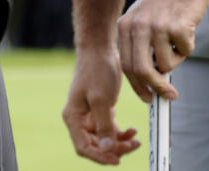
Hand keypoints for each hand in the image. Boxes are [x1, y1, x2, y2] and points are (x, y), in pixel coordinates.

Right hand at [62, 47, 139, 164]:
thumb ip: (104, 126)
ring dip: (119, 142)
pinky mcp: (100, 108)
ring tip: (135, 140)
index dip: (100, 156)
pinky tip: (132, 131)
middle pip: (95, 145)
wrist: (99, 48)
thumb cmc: (96, 69)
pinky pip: (110, 128)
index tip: (116, 159)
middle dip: (114, 149)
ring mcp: (90, 114)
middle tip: (131, 147)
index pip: (84, 147)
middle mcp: (80, 118)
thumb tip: (108, 148)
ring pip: (104, 138)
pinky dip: (121, 132)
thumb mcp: (101, 99)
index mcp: (73, 117)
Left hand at [117, 0, 208, 102]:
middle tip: (169, 95)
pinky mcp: (176, 27)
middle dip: (156, 87)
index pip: (126, 65)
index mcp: (124, 26)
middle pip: (141, 71)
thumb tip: (147, 79)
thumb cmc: (166, 1)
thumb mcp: (142, 19)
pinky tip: (187, 28)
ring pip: (166, 64)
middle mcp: (136, 26)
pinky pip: (184, 52)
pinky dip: (188, 47)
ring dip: (176, 58)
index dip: (137, 85)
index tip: (148, 96)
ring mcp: (155, 27)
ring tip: (179, 37)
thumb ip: (139, 45)